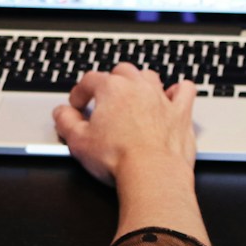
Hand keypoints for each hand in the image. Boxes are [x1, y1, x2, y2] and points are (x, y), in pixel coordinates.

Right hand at [52, 63, 197, 186]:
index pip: (90, 80)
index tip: (77, 105)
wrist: (152, 173)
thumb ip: (66, 123)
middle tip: (104, 100)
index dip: (80, 92)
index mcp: (112, 89)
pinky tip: (173, 96)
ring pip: (150, 77)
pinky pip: (184, 90)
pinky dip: (179, 90)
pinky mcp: (181, 113)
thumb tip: (61, 113)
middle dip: (111, 82)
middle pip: (122, 71)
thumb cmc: (117, 158)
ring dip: (140, 83)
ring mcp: (161, 98)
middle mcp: (138, 87)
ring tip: (133, 96)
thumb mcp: (78, 142)